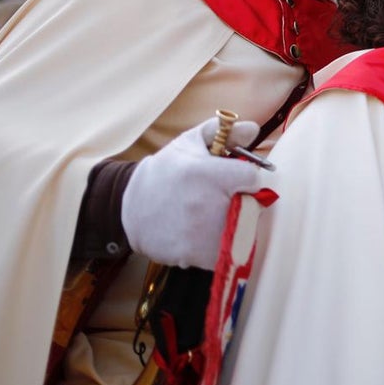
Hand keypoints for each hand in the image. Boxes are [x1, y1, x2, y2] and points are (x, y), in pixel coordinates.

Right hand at [121, 116, 260, 269]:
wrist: (129, 206)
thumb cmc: (166, 172)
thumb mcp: (190, 143)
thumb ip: (225, 132)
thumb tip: (254, 129)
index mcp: (207, 173)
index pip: (252, 178)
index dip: (245, 178)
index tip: (234, 179)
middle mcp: (206, 203)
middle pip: (252, 208)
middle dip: (243, 203)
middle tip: (224, 199)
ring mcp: (200, 232)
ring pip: (243, 234)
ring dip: (236, 228)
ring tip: (215, 217)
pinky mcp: (194, 254)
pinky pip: (226, 255)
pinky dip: (222, 248)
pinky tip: (206, 235)